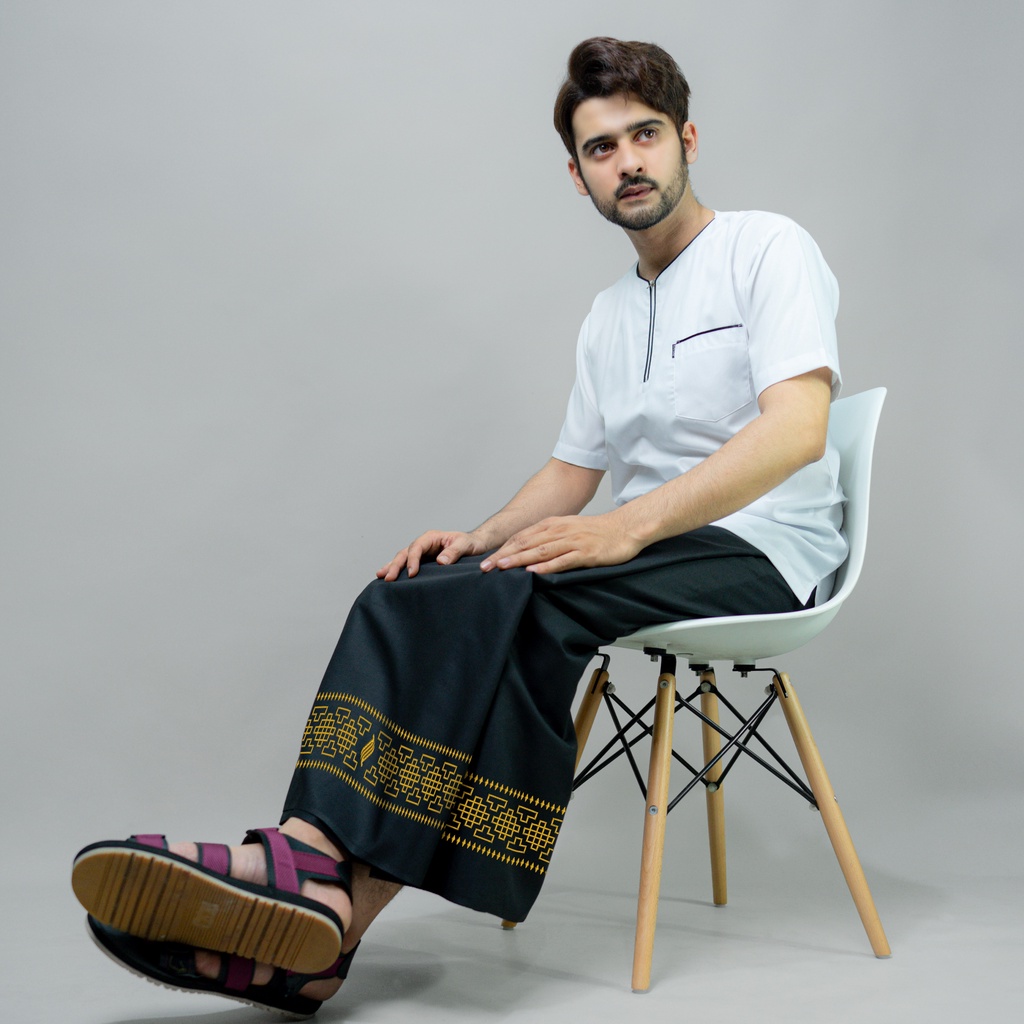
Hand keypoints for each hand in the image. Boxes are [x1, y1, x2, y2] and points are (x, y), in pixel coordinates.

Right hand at [377, 530, 488, 580]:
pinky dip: (398, 570)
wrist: (476, 546)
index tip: (412, 573)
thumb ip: (454, 552)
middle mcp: (424, 544)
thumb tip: (440, 561)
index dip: (412, 560)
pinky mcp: (423, 562)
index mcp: (432, 537)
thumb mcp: (465, 545)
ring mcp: (422, 553)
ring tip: (381, 576)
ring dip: (392, 567)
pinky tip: (388, 577)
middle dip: (396, 565)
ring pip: (403, 558)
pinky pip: (407, 565)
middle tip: (388, 578)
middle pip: (405, 553)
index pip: (417, 547)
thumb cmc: (471, 544)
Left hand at [479, 513, 643, 574]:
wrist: (625, 528)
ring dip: (519, 559)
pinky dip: (546, 566)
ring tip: (502, 567)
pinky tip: (533, 572)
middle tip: (485, 567)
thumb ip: (549, 538)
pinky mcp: (585, 553)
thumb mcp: (569, 529)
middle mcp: (559, 531)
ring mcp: (572, 542)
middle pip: (525, 543)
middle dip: (504, 555)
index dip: (502, 548)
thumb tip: (528, 553)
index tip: (486, 560)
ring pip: (540, 551)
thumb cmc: (597, 532)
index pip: (521, 537)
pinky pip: (562, 560)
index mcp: (553, 525)